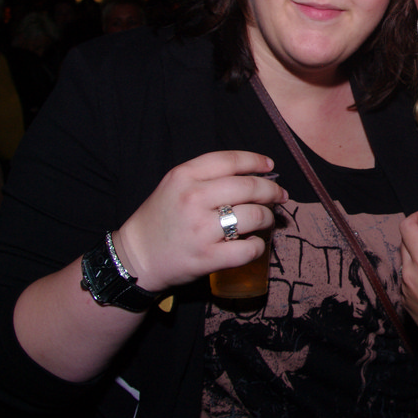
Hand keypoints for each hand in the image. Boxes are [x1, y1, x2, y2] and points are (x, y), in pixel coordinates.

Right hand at [112, 151, 287, 292]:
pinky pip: (248, 249)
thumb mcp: (174, 186)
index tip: (270, 166)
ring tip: (267, 220)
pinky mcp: (207, 257)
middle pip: (249, 188)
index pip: (230, 160)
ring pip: (254, 216)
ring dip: (268, 218)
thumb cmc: (160, 220)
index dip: (256, 161)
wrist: (137, 257)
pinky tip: (254, 243)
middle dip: (272, 191)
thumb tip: (253, 174)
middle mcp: (193, 198)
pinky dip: (258, 246)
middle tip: (280, 196)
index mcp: (184, 176)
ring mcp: (201, 229)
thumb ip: (206, 176)